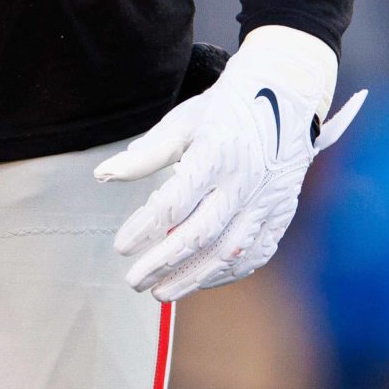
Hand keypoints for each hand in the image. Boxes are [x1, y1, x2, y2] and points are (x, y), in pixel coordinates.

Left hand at [95, 25, 363, 302]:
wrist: (285, 97)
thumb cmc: (225, 110)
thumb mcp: (182, 123)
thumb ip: (145, 154)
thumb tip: (103, 176)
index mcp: (217, 154)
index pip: (174, 203)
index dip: (144, 228)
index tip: (121, 247)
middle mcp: (245, 181)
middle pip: (200, 234)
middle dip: (163, 263)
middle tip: (134, 281)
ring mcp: (267, 200)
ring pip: (229, 252)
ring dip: (193, 277)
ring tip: (160, 291)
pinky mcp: (282, 212)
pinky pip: (256, 253)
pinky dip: (228, 273)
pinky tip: (201, 280)